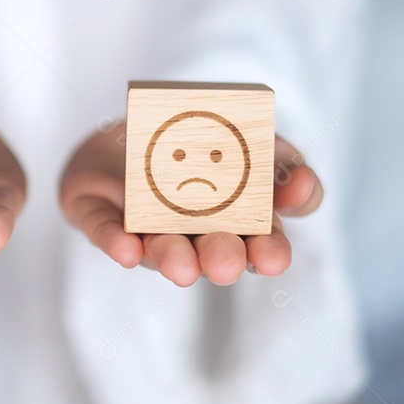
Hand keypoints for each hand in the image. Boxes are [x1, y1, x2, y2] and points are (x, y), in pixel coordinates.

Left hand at [58, 123, 322, 286]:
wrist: (125, 135)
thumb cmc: (196, 144)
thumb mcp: (250, 137)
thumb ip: (280, 158)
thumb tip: (303, 181)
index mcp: (239, 221)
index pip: (264, 240)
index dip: (272, 248)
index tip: (275, 255)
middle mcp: (195, 234)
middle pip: (214, 252)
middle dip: (222, 258)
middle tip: (228, 264)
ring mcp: (147, 228)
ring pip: (162, 248)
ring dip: (172, 257)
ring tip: (182, 267)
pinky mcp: (101, 217)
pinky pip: (106, 231)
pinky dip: (116, 240)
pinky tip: (126, 250)